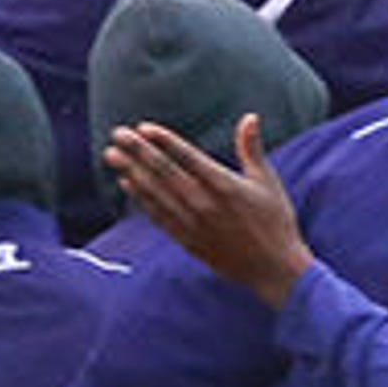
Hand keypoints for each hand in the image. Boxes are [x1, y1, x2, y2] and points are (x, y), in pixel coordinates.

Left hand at [104, 114, 312, 308]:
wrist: (273, 269)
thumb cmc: (275, 222)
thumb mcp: (268, 182)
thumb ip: (252, 149)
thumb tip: (250, 117)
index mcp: (224, 185)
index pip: (187, 157)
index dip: (164, 141)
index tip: (143, 128)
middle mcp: (204, 203)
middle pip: (164, 172)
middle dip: (138, 151)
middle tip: (117, 134)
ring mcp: (193, 223)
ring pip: (155, 193)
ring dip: (131, 171)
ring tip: (112, 155)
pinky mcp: (187, 239)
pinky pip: (157, 215)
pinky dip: (141, 198)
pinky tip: (127, 184)